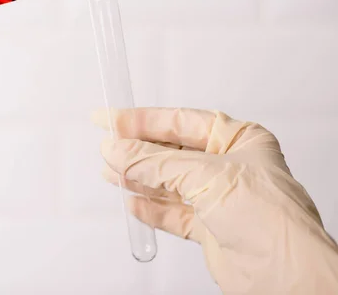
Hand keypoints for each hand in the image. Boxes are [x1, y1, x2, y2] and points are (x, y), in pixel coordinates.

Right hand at [93, 107, 337, 293]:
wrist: (286, 275)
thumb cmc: (271, 218)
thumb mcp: (205, 176)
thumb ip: (155, 163)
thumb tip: (118, 150)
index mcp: (238, 139)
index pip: (179, 121)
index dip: (141, 120)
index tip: (110, 119)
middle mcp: (228, 165)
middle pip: (171, 152)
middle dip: (137, 151)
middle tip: (108, 147)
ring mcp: (219, 197)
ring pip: (168, 182)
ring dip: (138, 179)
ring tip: (110, 173)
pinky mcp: (210, 227)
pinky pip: (172, 213)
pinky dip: (151, 208)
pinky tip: (132, 202)